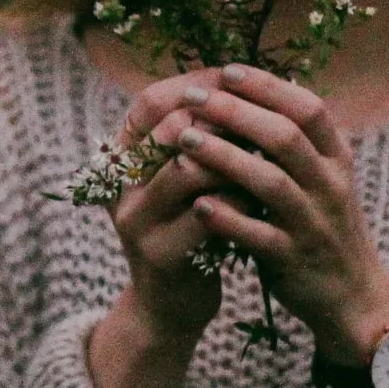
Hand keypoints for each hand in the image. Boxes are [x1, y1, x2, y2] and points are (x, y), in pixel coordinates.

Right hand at [85, 67, 236, 387]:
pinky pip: (208, 214)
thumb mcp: (183, 181)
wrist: (172, 306)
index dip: (195, 86)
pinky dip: (242, 201)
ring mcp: (136, 221)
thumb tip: (245, 85)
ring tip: (269, 156)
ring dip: (236, 158)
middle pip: (170, 128)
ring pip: (188, 168)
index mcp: (120, 160)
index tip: (239, 81)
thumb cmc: (189, 230)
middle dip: (224, 119)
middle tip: (265, 117)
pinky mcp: (160, 255)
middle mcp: (120, 186)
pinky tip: (264, 199)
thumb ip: (200, 140)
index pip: (150, 102)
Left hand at [172, 63, 388, 362]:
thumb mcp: (323, 178)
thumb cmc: (324, 225)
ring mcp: (313, 224)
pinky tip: (198, 203)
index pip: (307, 108)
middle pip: (285, 137)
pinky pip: (259, 235)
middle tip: (192, 96)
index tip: (227, 70)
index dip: (267, 86)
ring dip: (224, 157)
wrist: (353, 297)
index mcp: (336, 159)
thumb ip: (296, 140)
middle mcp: (330, 187)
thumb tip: (258, 89)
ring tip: (184, 139)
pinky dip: (228, 218)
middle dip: (235, 112)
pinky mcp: (294, 260)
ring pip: (270, 183)